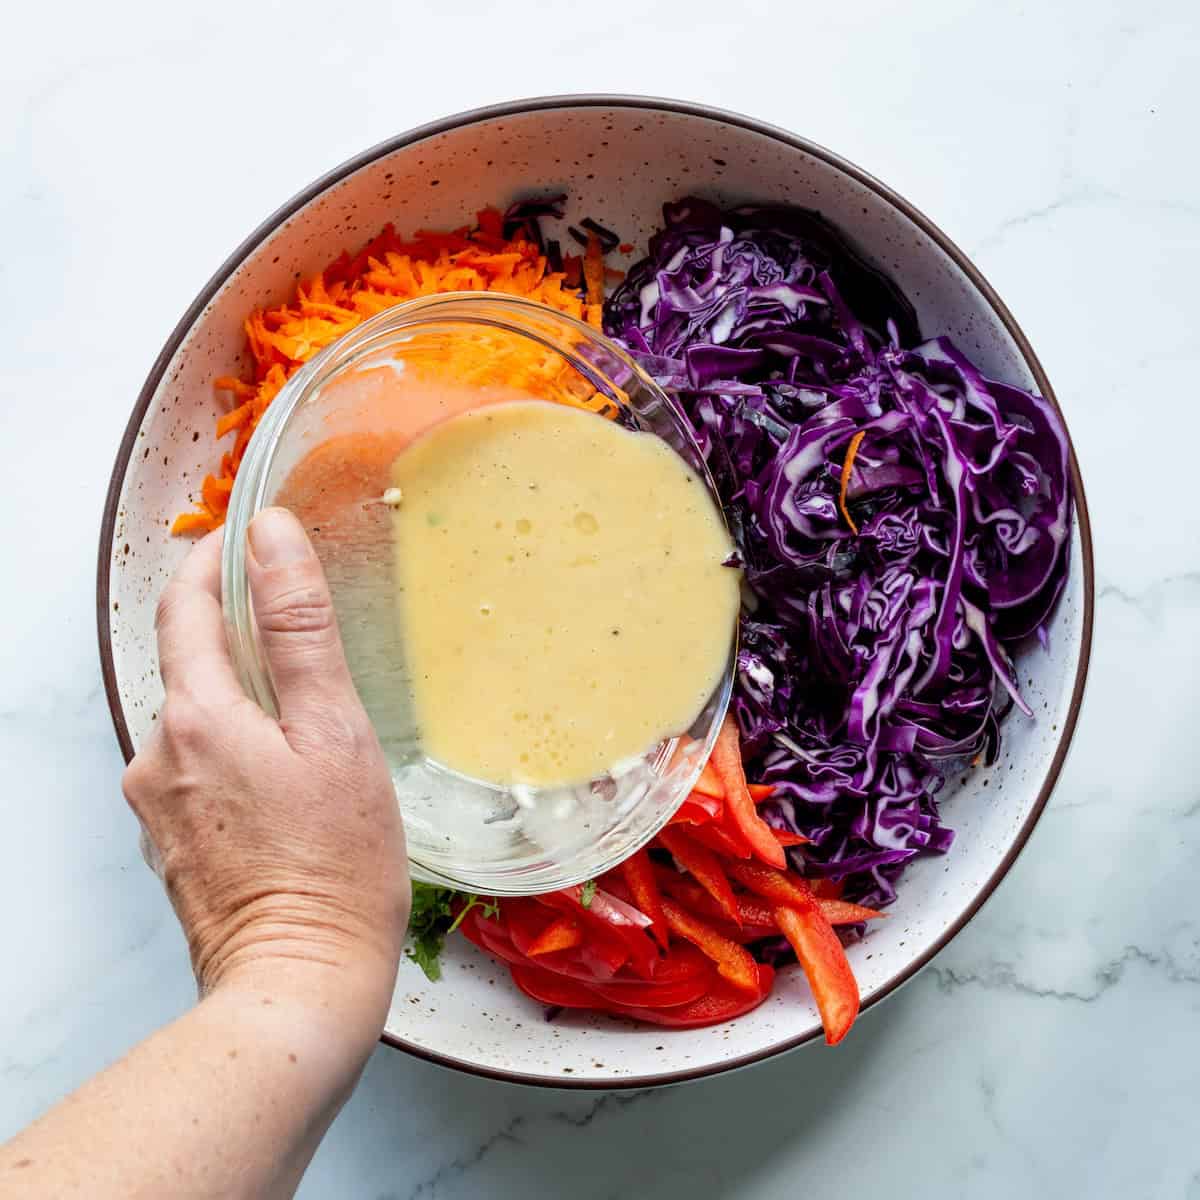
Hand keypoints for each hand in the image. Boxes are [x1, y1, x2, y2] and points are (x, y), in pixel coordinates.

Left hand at [122, 508, 408, 1040]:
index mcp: (195, 717)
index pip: (183, 605)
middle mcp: (158, 755)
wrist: (298, 985)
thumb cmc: (333, 865)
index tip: (245, 535)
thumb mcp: (334, 731)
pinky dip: (235, 748)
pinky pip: (198, 766)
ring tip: (307, 713)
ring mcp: (159, 805)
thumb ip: (298, 628)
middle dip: (233, 631)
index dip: (213, 558)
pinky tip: (286, 776)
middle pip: (187, 662)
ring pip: (196, 718)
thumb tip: (271, 538)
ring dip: (240, 698)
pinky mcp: (174, 842)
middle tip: (297, 622)